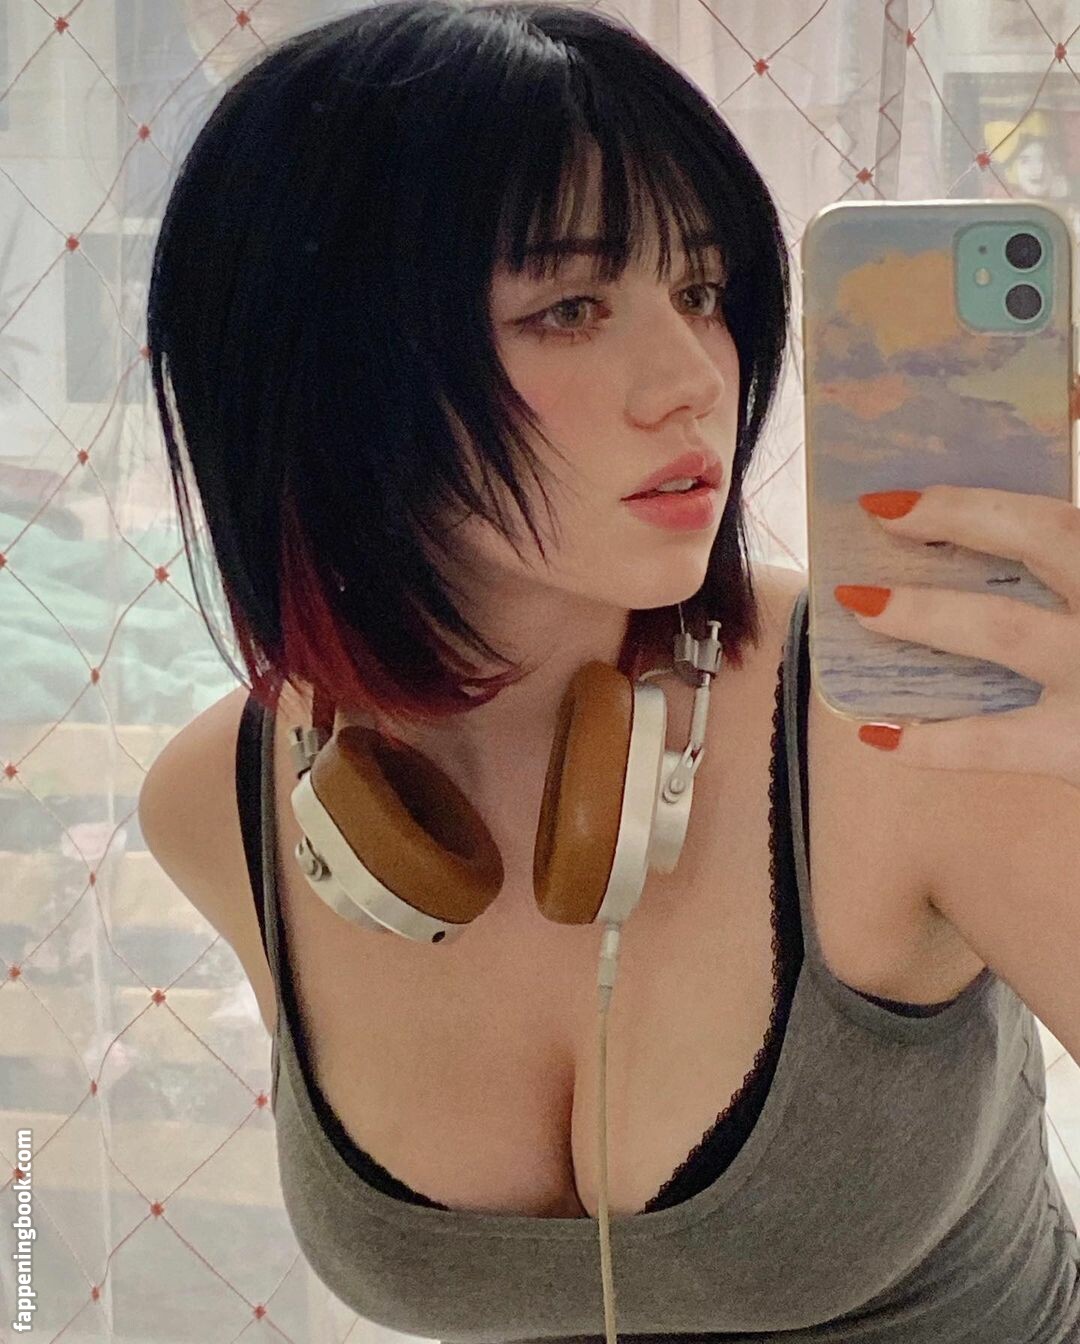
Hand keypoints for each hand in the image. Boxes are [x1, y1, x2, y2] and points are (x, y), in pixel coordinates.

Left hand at [833, 483, 1079, 794]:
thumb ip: (1061, 565)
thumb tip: (1001, 519)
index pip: (1063, 514)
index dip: (992, 493)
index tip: (917, 486)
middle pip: (1048, 537)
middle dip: (962, 516)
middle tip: (883, 514)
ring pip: (1007, 629)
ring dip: (925, 612)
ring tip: (859, 604)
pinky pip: (992, 742)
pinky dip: (930, 741)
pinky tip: (877, 734)